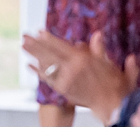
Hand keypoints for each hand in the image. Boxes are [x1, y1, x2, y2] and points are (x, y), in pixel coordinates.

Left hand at [22, 30, 136, 123]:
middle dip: (36, 44)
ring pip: (46, 64)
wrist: (113, 106)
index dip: (49, 39)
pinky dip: (37, 72)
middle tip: (24, 36)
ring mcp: (66, 80)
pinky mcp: (63, 90)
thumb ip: (101, 49)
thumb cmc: (115, 86)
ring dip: (33, 54)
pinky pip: (47, 79)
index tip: (39, 31)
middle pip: (49, 54)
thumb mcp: (110, 64)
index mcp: (83, 60)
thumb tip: (97, 34)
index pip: (61, 46)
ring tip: (23, 46)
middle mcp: (72, 69)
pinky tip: (28, 65)